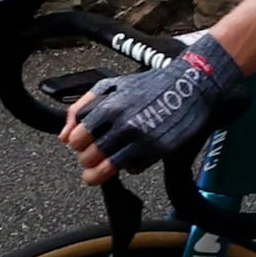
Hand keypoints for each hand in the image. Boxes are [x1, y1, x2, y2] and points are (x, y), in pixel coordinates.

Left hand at [65, 32, 247, 184]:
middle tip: (90, 158)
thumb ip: (81, 107)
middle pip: (89, 157)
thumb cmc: (151, 83)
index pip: (77, 138)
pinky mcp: (159, 150)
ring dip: (98, 173)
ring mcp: (143, 139)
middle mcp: (125, 124)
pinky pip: (134, 168)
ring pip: (108, 169)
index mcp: (110, 106)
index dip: (76, 144)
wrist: (191, 84)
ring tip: (96, 173)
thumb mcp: (111, 85)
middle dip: (86, 160)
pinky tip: (132, 155)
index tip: (80, 144)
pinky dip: (130, 166)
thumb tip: (64, 136)